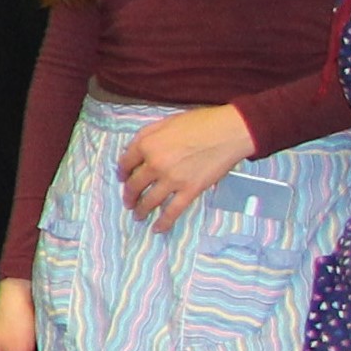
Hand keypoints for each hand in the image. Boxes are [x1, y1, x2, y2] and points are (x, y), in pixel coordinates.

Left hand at [119, 104, 254, 224]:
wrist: (229, 132)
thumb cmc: (199, 122)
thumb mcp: (165, 122)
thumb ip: (146, 136)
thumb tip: (133, 151)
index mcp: (147, 145)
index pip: (125, 163)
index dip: (121, 172)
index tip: (122, 178)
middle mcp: (155, 164)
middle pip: (134, 185)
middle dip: (129, 195)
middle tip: (128, 202)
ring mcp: (172, 180)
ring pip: (150, 200)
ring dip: (141, 210)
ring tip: (138, 216)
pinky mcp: (190, 190)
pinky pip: (173, 210)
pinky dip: (164, 222)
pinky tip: (158, 228)